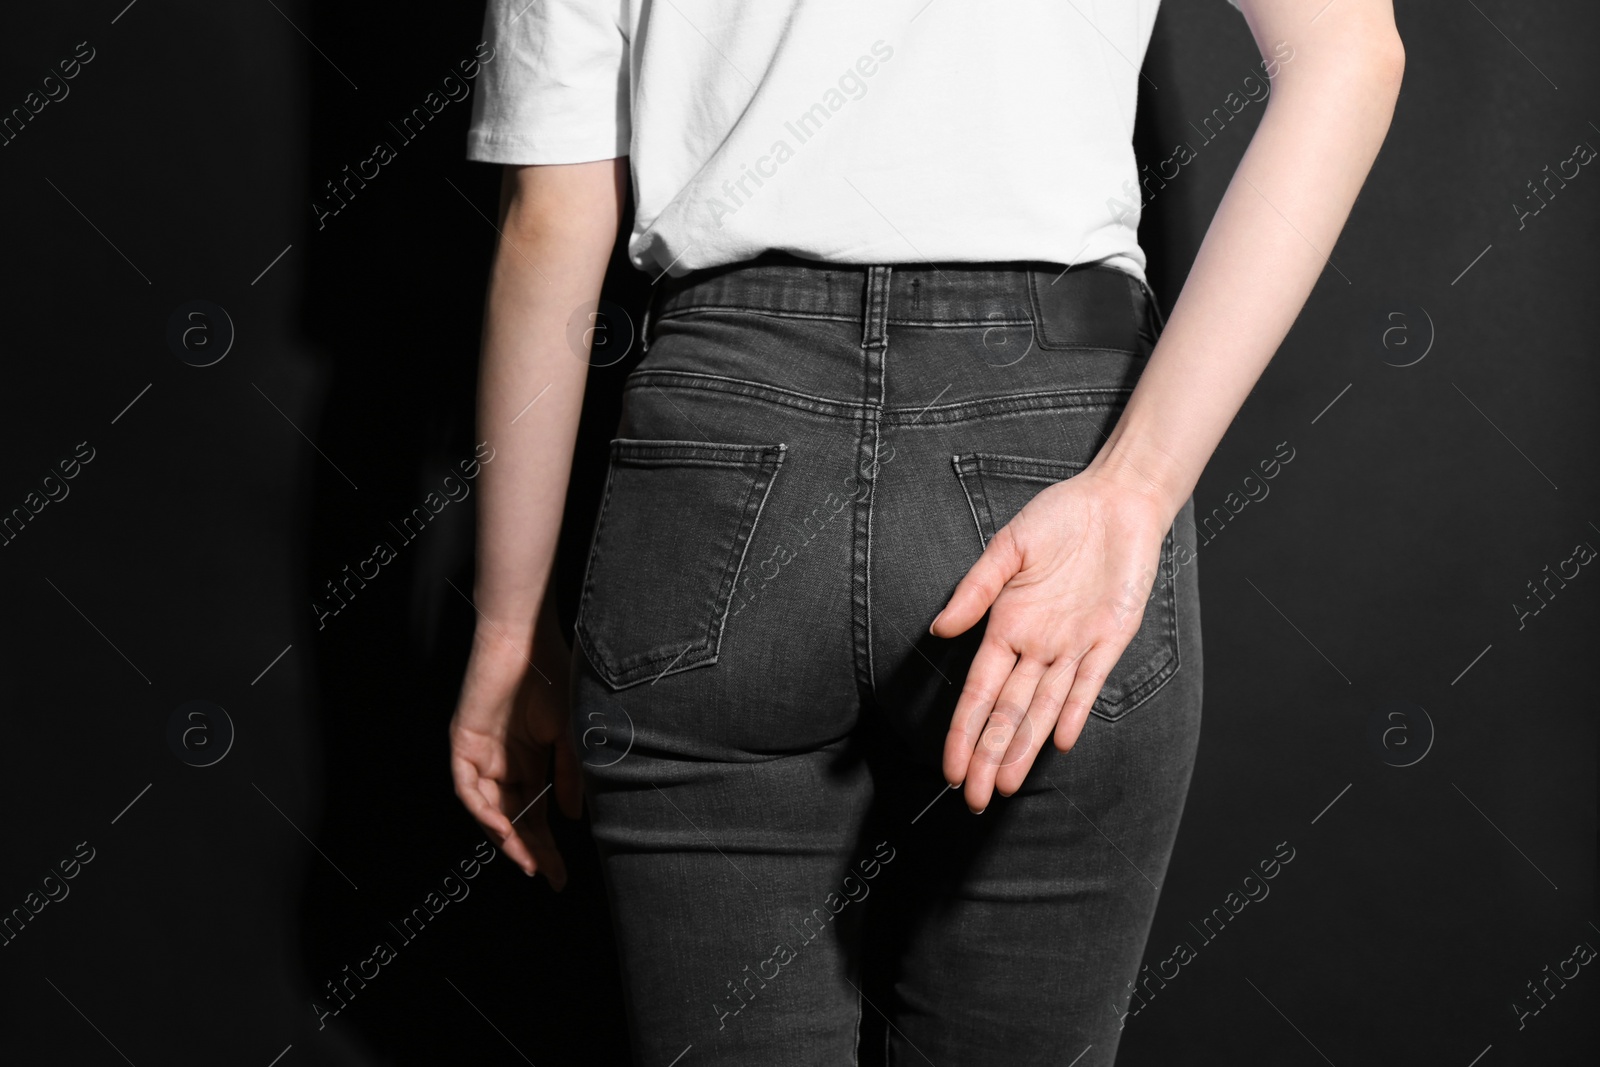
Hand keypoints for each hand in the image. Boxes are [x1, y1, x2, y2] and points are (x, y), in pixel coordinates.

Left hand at [449, 610, 582, 888]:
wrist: (527, 636)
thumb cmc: (554, 675)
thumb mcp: (569, 734)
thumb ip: (569, 775)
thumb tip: (570, 818)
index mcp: (530, 760)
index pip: (536, 813)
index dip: (547, 846)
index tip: (560, 875)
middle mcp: (503, 762)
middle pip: (514, 818)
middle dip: (530, 850)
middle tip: (547, 876)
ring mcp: (481, 754)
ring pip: (488, 810)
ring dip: (506, 838)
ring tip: (527, 860)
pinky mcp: (463, 742)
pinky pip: (467, 788)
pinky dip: (483, 811)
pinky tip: (504, 829)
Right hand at [933, 467, 1173, 812]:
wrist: (1117, 501)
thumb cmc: (1058, 517)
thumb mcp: (1008, 547)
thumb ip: (976, 589)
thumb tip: (940, 630)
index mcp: (1006, 625)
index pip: (978, 692)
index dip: (964, 731)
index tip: (950, 768)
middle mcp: (1037, 646)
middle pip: (1008, 713)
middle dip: (988, 756)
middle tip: (975, 800)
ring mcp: (1073, 647)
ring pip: (1045, 709)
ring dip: (1025, 747)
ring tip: (1007, 784)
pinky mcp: (1109, 640)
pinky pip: (1089, 684)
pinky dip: (1075, 712)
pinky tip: (1061, 742)